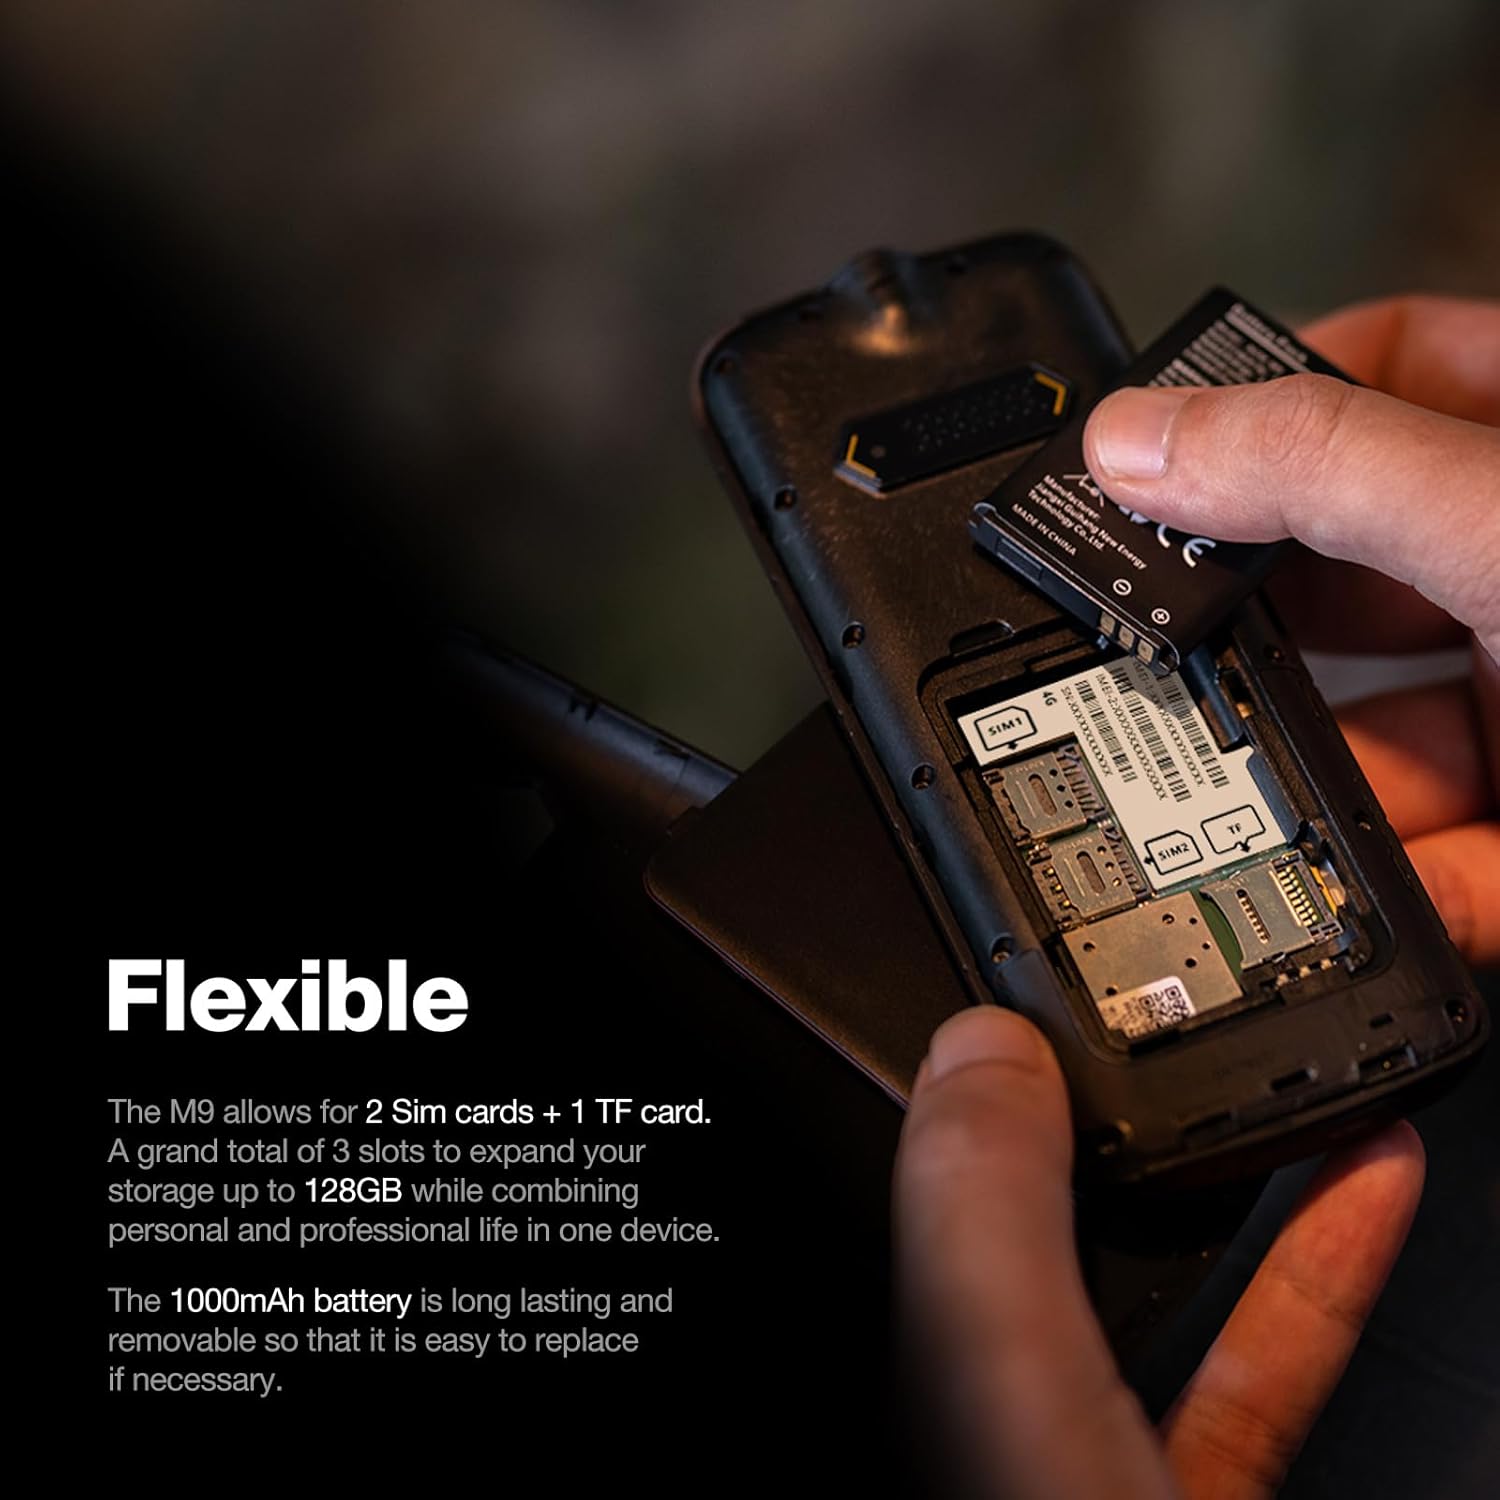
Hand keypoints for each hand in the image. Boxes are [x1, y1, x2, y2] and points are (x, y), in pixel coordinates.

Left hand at [896, 1007, 1424, 1499]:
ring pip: (1166, 1266)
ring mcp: (1098, 1442)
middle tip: (1184, 1006)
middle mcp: (996, 1389)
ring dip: (1237, 1164)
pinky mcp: (1196, 1486)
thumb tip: (979, 1046)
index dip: (988, 1072)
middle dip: (1125, 1100)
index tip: (1054, 985)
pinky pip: (1260, 1354)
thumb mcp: (1005, 1370)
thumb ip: (986, 1207)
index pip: (940, 1175)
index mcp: (925, 1349)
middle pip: (1057, 1207)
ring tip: (1293, 1068)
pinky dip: (1317, 1267)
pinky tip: (1364, 1187)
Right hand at [1081, 295, 1499, 962]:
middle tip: (1137, 633)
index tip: (1140, 448)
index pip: (1381, 371)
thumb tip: (1137, 441)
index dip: (1253, 396)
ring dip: (1298, 777)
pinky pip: (1439, 865)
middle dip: (1242, 618)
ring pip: (1379, 731)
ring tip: (1209, 788)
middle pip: (1344, 567)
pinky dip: (1379, 890)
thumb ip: (1326, 471)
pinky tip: (1323, 893)